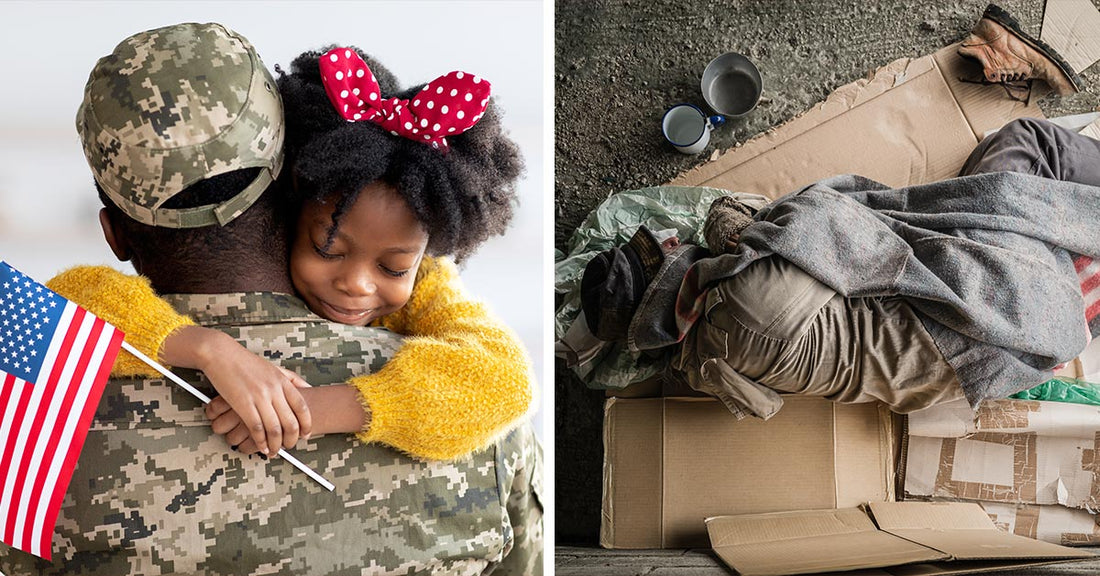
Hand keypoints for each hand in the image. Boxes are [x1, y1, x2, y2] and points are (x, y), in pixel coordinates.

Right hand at [162, 326, 312, 454]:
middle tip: (289, 446)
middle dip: (292, 439)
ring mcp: (259, 397)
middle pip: (291, 422)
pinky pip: (256, 428)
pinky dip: (260, 441)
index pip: (302, 407)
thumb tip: (308, 388)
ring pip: (275, 429)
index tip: (306, 434)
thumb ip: (291, 379)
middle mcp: (274, 390)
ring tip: (275, 451)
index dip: (306, 424)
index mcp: (283, 381)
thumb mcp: (274, 367)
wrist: (221, 354)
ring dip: (276, 444)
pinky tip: (261, 446)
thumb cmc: (246, 362)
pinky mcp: (243, 404)